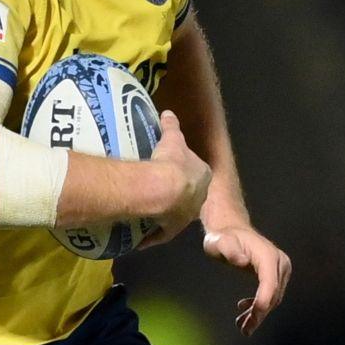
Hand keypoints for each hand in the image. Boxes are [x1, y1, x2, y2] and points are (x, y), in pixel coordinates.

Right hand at [139, 111, 211, 247]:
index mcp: (203, 176)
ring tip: (151, 208)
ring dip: (167, 213)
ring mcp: (185, 217)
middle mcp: (199, 199)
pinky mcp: (170, 231)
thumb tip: (168, 112)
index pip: (197, 173)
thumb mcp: (172, 139)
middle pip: (190, 196)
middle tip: (161, 188)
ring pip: (176, 215)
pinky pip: (160, 232)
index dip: (185, 171)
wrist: (162, 189)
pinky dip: (152, 233)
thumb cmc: (171, 162)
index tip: (173, 168)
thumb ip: (172, 126)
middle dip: (180, 194)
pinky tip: (142, 232)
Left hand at [202, 225, 291, 334]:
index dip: (263, 302)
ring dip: (259, 313)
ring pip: (273, 298)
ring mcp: (279, 269)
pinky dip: (259, 306)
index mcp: (267, 256)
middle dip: (260, 314)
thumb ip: (230, 251)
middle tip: (245, 330)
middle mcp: (279, 263)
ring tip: (243, 327)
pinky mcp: (276, 275)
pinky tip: (244, 310)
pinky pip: (271, 294)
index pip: (270, 283)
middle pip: (273, 294)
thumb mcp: (221, 243)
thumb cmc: (223, 237)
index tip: (254, 317)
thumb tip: (243, 260)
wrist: (230, 230)